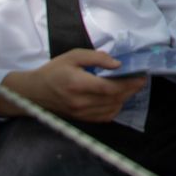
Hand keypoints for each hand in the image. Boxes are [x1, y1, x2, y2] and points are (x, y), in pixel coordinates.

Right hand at [0, 49, 147, 121]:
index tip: (141, 76)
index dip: (129, 83)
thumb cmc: (54, 71)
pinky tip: (117, 98)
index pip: (110, 88)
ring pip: (112, 109)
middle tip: (140, 80)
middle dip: (131, 90)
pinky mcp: (82, 119)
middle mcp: (81, 102)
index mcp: (78, 84)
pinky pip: (105, 116)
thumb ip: (96, 58)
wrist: (34, 92)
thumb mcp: (73, 56)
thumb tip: (117, 64)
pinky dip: (115, 107)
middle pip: (114, 99)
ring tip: (130, 87)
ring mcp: (81, 113)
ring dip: (125, 98)